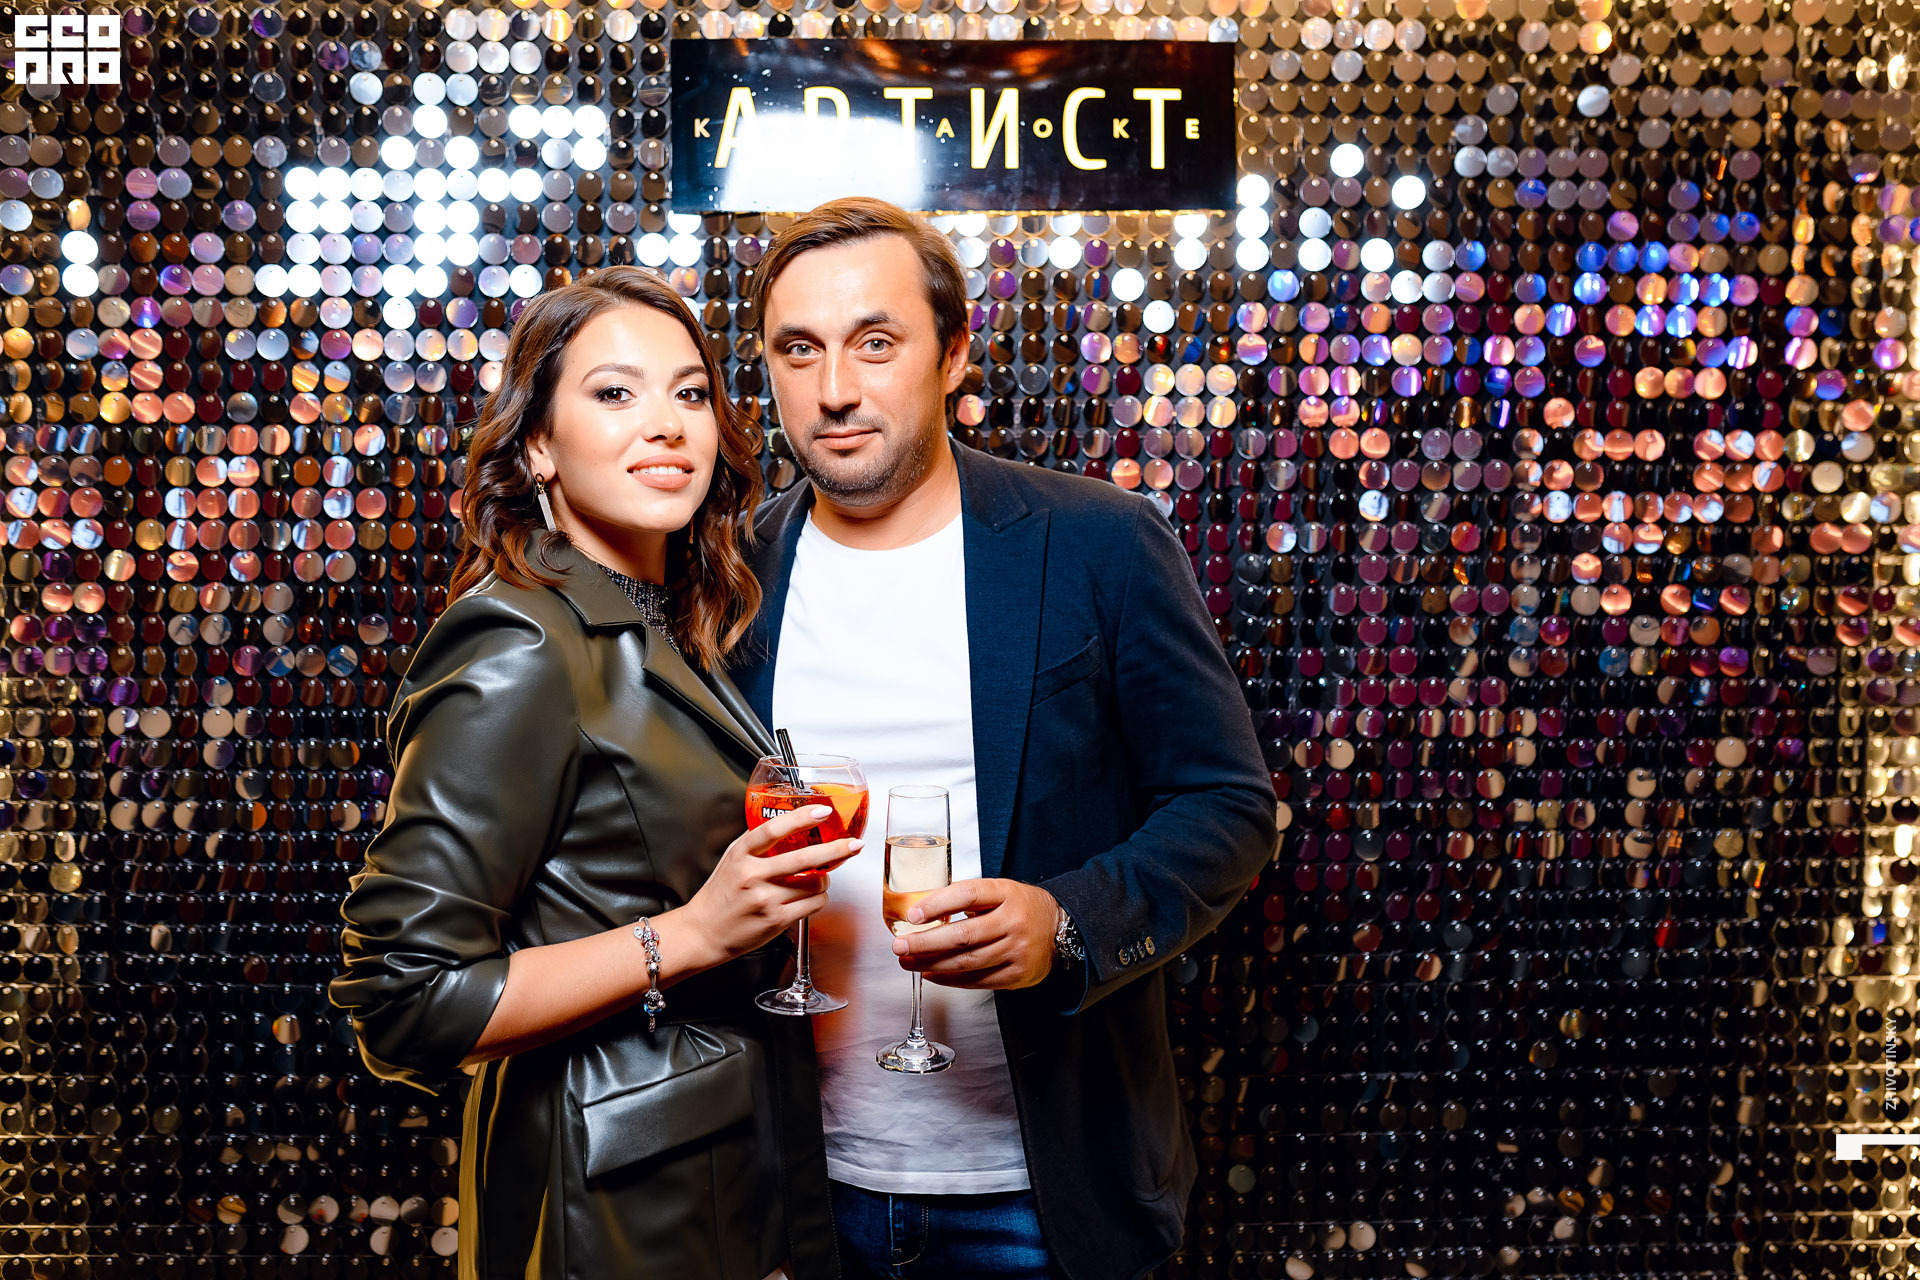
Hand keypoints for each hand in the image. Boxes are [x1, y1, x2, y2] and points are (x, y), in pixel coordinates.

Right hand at [678, 805, 858, 967]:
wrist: (704, 932)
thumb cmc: (720, 895)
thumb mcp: (732, 860)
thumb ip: (757, 843)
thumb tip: (790, 825)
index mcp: (741, 855)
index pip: (772, 829)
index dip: (801, 818)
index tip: (822, 811)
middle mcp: (753, 876)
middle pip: (803, 858)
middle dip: (836, 849)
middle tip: (853, 844)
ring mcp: (765, 900)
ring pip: (815, 884)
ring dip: (824, 879)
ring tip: (818, 878)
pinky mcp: (776, 920)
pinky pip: (813, 905)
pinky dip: (819, 898)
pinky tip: (811, 896)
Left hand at [890, 878, 1057, 989]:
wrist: (1059, 930)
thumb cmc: (1019, 908)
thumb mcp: (999, 891)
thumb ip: (967, 899)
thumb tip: (922, 912)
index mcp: (1006, 893)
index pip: (967, 895)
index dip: (937, 904)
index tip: (912, 915)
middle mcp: (1014, 921)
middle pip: (964, 935)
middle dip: (926, 942)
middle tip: (900, 945)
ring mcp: (1017, 949)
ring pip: (967, 961)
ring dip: (932, 964)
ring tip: (908, 962)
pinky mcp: (1017, 974)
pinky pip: (978, 980)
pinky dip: (950, 979)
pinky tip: (931, 974)